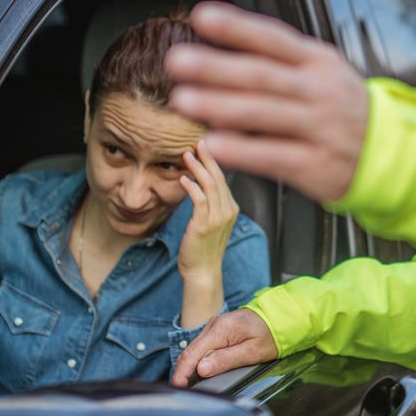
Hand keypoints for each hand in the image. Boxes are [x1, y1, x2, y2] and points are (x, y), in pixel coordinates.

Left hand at [164, 2, 368, 202]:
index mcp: (318, 62)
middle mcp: (319, 92)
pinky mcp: (317, 166)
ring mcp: (320, 129)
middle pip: (262, 75)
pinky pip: (274, 156)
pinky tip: (213, 144)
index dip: (237, 27)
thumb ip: (278, 63)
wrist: (389, 154)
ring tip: (183, 100)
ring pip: (264, 114)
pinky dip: (242, 150)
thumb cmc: (341, 110)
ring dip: (220, 106)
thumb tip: (219, 54)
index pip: (274, 38)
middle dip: (216, 67)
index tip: (201, 17)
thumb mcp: (322, 73)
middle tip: (178, 61)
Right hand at [171, 309, 278, 386]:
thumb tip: (201, 369)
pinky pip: (203, 346)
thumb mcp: (252, 352)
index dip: (182, 371)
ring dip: (189, 365)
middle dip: (182, 370)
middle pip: (190, 351)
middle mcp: (213, 325)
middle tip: (180, 388)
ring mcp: (214, 326)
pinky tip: (198, 370)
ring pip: (195, 348)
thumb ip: (225, 360)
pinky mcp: (217, 330)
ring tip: (186, 383)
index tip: (177, 385)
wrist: (279, 317)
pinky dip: (198, 358)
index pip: (192, 353)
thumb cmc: (270, 334)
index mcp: (221, 330)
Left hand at [177, 141, 235, 327]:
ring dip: (198, 167)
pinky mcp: (204, 224)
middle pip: (220, 177)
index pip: (224, 179)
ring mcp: (218, 218)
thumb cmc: (203, 248)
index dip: (214, 161)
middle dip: (208, 157)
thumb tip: (199, 185)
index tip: (205, 148)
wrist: (203, 272)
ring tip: (187, 155)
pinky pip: (199, 198)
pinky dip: (191, 186)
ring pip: (210, 184)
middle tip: (198, 142)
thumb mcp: (212, 223)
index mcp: (232, 208)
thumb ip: (210, 204)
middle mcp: (229, 211)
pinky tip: (183, 178)